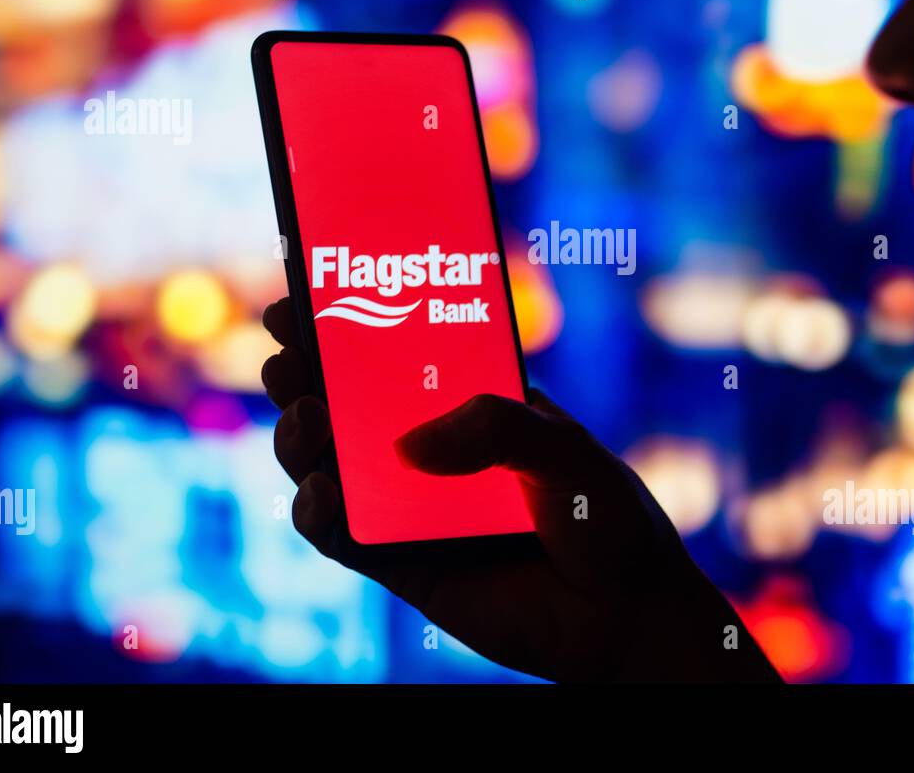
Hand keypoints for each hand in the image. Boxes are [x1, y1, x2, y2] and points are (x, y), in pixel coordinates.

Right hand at [260, 297, 781, 682]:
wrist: (625, 616)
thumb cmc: (608, 518)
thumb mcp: (563, 450)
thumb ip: (495, 430)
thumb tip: (408, 447)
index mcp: (473, 401)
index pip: (398, 352)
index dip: (346, 324)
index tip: (299, 297)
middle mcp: (434, 448)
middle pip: (348, 403)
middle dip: (305, 374)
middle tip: (288, 359)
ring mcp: (410, 506)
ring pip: (329, 464)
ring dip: (299, 437)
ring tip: (308, 418)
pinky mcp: (401, 563)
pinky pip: (341, 536)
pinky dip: (317, 512)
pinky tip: (321, 492)